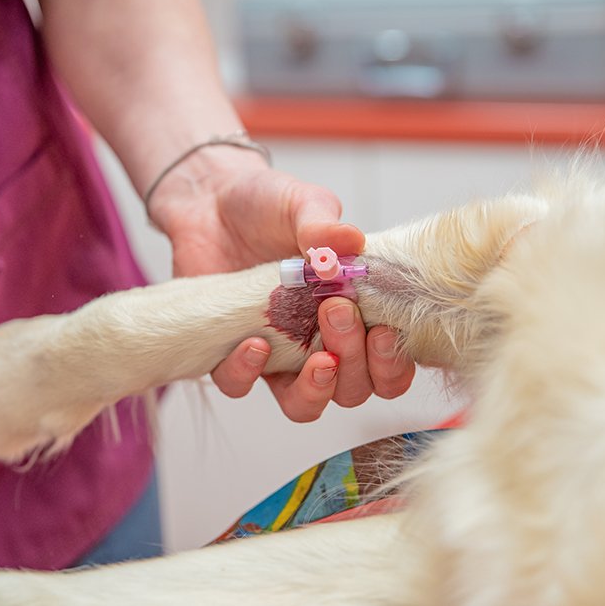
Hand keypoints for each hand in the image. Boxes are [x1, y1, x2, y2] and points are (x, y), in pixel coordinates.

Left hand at [149, 150, 414, 420]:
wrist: (210, 200)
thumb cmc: (268, 204)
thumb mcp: (303, 204)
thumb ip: (324, 224)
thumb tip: (349, 242)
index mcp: (356, 312)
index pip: (391, 364)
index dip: (394, 363)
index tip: (384, 331)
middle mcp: (321, 342)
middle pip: (355, 389)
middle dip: (355, 362)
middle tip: (336, 312)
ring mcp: (277, 354)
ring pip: (304, 405)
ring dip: (315, 391)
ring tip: (315, 359)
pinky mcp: (232, 354)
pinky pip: (240, 385)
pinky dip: (248, 373)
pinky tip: (253, 344)